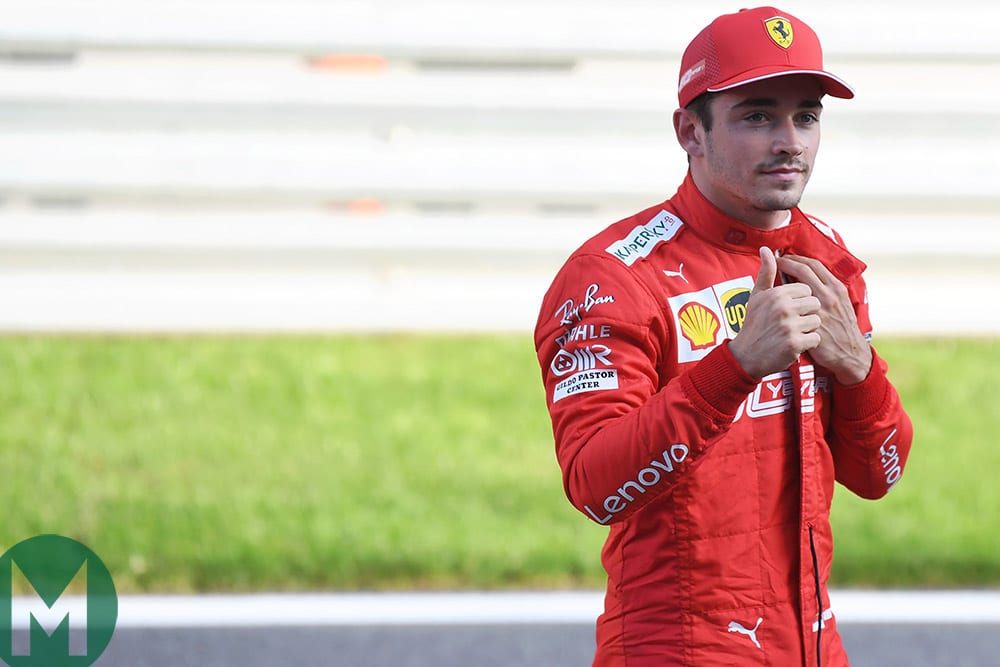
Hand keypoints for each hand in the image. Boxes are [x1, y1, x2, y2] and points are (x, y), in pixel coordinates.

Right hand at [729, 247, 821, 378]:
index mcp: (776, 293)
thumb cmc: (754, 324)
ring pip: (817, 320)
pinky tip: (794, 344)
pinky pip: (815, 338)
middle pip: (814, 303)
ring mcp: (790, 325)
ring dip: (808, 328)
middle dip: (806, 313)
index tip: (789, 310)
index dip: (800, 300)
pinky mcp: (795, 343)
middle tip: (790, 323)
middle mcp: (783, 307)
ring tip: (792, 333)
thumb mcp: (757, 296)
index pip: (805, 289)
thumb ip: (766, 272)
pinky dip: (808, 343)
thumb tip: (767, 249)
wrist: (746, 356)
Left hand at [777, 253, 871, 384]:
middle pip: (805, 270)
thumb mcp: (841, 303)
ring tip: (771, 280)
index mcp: (836, 288)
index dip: (796, 258)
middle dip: (787, 263)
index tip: (783, 257)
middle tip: (774, 262)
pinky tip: (775, 301)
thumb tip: (808, 276)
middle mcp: (830, 296)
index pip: (814, 265)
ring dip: (783, 280)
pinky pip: (795, 309)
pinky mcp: (814, 325)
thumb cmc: (841, 327)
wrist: (849, 353)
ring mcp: (821, 310)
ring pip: (799, 287)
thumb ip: (826, 289)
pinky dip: (784, 301)